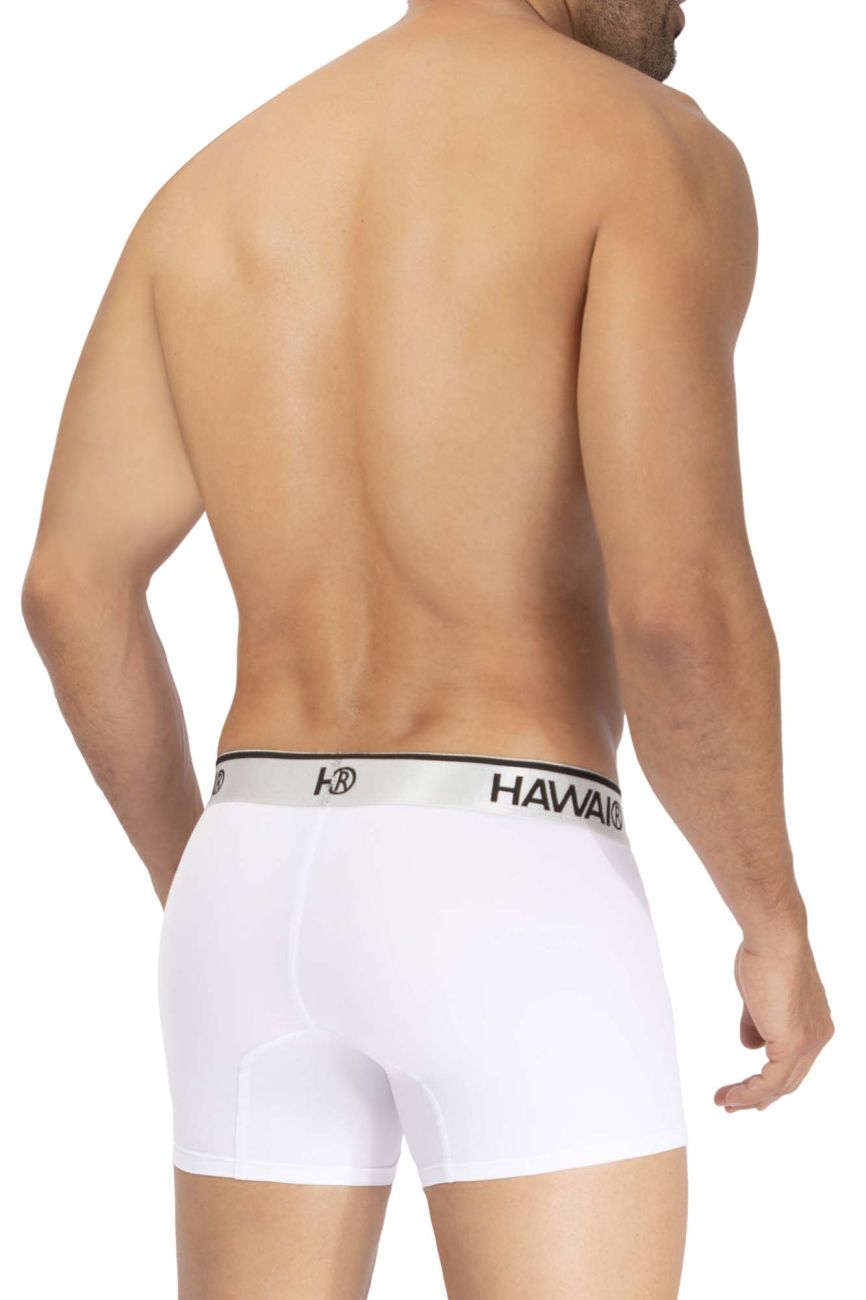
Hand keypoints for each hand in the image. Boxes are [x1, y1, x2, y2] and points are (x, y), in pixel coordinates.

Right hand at [714, 932, 833, 1111]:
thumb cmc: (767, 954)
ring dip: (749, 1098)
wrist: (775, 938)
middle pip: (789, 1080)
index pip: (793, 1063)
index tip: (746, 1090)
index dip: (770, 1081)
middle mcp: (817, 1037)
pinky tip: (731, 1095)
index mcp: (815, 1024)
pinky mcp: (793, 1044)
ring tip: (724, 1101)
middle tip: (733, 1104)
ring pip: (780, 1086)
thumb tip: (749, 1045)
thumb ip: (756, 1023)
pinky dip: (749, 1092)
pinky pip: (770, 1082)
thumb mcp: (759, 996)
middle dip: (759, 1096)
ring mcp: (808, 1042)